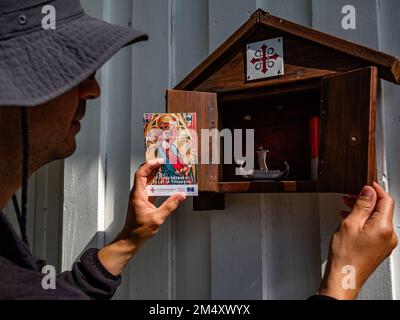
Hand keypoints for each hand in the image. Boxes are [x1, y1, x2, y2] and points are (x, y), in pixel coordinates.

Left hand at [98, 159, 185, 275]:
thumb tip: (180, 195)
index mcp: (138, 195)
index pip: (141, 174)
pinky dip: (158, 184)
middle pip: (144, 174)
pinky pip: (150, 188)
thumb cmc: (139, 230)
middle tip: (165, 162)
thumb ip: (170, 205)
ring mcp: (140, 197)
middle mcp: (137, 193)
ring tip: (167, 171)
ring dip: (156, 175)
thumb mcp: (157, 218)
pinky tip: (166, 184)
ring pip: (147, 180)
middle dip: (154, 166)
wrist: (131, 239)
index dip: (150, 165)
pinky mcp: (143, 201)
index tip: (160, 161)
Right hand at [318, 182, 396, 299]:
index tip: (365, 184)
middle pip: (382, 209)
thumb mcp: (350, 223)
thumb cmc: (345, 256)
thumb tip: (368, 191)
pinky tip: (350, 221)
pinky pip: (375, 229)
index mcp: (384, 228)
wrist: (344, 277)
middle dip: (366, 200)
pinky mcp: (379, 248)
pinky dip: (363, 222)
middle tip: (350, 196)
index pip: (386, 200)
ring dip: (363, 211)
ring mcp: (385, 243)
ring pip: (377, 219)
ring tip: (346, 208)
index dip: (375, 190)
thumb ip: (362, 205)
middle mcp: (389, 236)